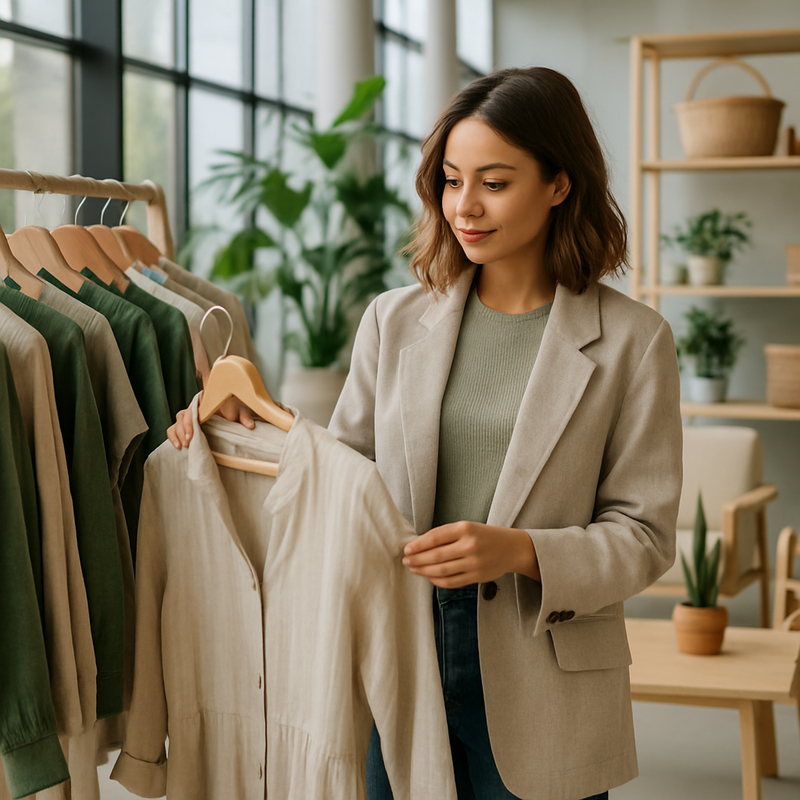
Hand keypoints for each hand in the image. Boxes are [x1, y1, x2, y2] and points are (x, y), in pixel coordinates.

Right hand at [166, 397, 255, 448]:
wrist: (234, 414)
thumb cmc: (236, 409)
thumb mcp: (241, 410)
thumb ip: (244, 416)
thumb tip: (250, 425)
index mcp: (205, 401)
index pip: (192, 409)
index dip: (189, 422)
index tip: (192, 434)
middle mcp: (195, 408)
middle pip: (182, 417)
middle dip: (183, 430)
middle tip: (188, 442)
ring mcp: (190, 418)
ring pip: (176, 423)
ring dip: (177, 435)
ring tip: (183, 446)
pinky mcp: (188, 427)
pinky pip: (174, 430)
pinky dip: (174, 437)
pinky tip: (178, 446)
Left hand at [402, 521, 539, 588]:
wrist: (512, 548)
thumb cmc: (485, 536)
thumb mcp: (467, 527)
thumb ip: (446, 535)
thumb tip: (420, 544)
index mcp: (465, 528)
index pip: (436, 537)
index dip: (418, 544)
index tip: (407, 548)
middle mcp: (470, 545)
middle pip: (436, 556)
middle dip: (417, 559)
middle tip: (406, 560)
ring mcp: (474, 563)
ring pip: (442, 570)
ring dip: (424, 571)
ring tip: (413, 568)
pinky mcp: (477, 576)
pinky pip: (452, 582)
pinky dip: (437, 581)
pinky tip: (429, 577)